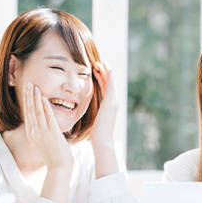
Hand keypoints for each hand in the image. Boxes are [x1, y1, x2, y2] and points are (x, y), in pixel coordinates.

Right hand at [23, 82, 73, 169]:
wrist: (59, 168)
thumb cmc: (54, 157)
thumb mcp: (44, 144)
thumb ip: (42, 133)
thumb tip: (44, 124)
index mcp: (32, 135)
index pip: (28, 115)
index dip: (27, 102)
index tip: (27, 92)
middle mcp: (34, 133)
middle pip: (30, 111)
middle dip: (29, 96)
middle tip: (28, 84)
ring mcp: (42, 133)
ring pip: (37, 112)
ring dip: (35, 98)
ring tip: (35, 86)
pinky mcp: (52, 134)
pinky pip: (48, 117)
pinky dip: (45, 107)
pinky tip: (44, 98)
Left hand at [90, 62, 119, 178]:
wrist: (103, 140)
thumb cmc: (97, 135)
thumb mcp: (95, 122)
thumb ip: (94, 115)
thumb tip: (87, 115)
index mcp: (109, 107)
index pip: (105, 90)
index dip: (102, 80)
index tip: (96, 72)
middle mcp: (114, 102)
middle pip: (109, 84)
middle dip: (104, 73)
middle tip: (99, 63)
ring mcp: (114, 101)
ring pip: (110, 82)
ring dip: (106, 71)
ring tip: (101, 62)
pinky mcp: (111, 100)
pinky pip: (111, 84)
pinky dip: (109, 75)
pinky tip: (105, 67)